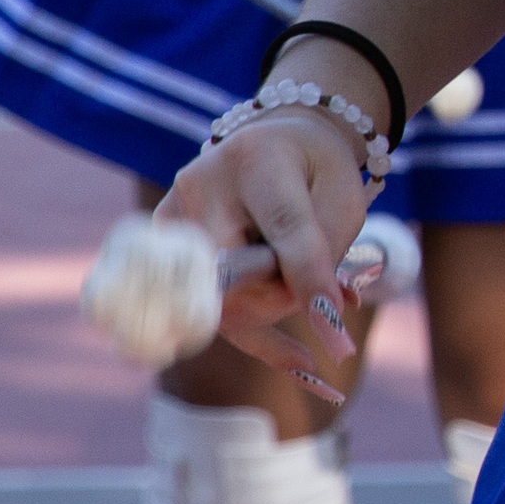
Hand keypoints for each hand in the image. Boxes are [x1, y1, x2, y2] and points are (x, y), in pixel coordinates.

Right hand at [159, 106, 382, 399]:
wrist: (274, 140)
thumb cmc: (316, 171)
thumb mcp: (342, 198)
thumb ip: (326, 252)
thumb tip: (320, 316)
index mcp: (257, 159)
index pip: (287, 232)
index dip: (311, 285)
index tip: (337, 339)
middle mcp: (202, 185)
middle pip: (245, 275)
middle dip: (289, 296)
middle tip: (330, 292)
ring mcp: (172, 215)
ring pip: (222, 299)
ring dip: (273, 309)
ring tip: (312, 297)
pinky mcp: (162, 245)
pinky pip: (206, 306)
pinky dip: (254, 335)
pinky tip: (301, 363)